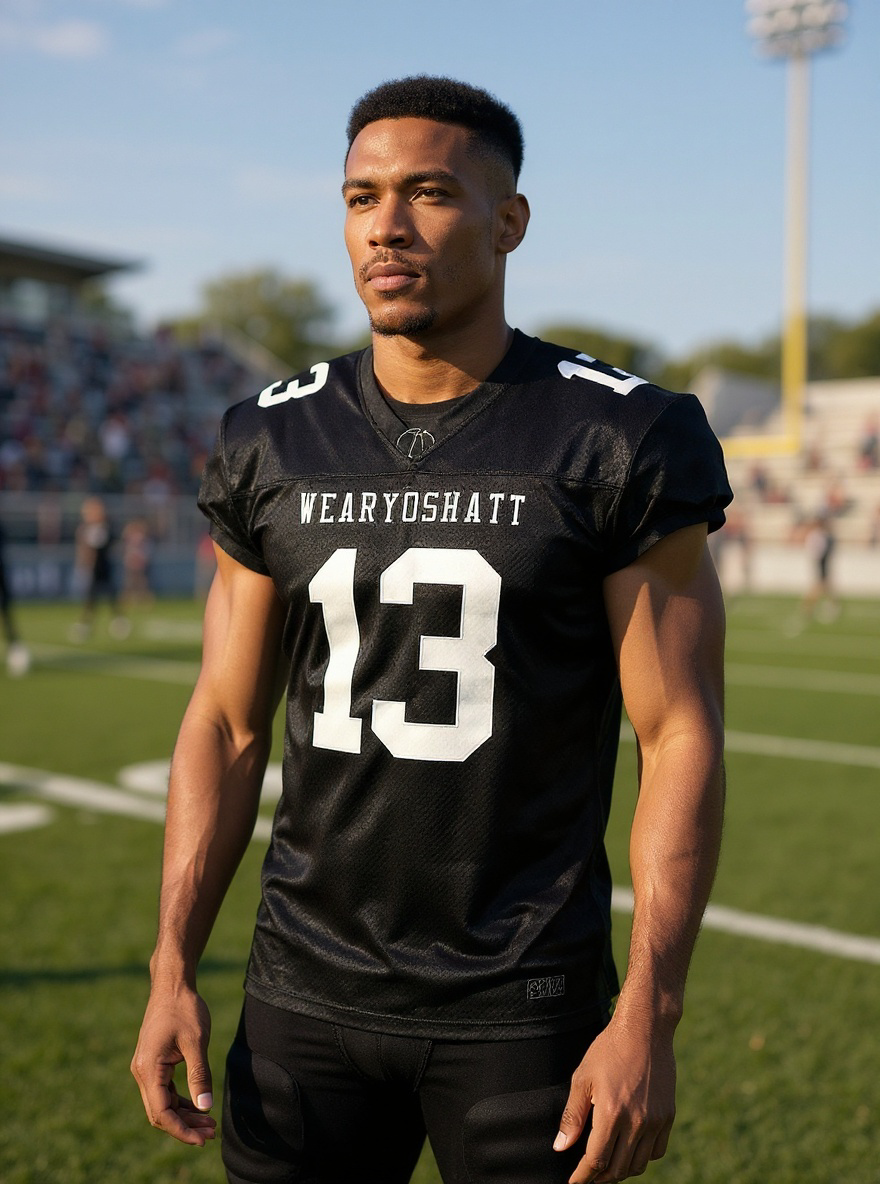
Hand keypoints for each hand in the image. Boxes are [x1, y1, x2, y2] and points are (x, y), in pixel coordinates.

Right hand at [131, 985, 216, 1145]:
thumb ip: (199, 1075)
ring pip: (162, 1103)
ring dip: (184, 1114)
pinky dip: (180, 1100)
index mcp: (148, 1069)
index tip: (202, 1140)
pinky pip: (164, 1090)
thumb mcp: (196, 1042)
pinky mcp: (153, 1063)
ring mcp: (146, 1068)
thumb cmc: (184, 1008)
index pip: (161, 1113)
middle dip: (185, 1126)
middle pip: (160, 1112)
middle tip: (212, 1132)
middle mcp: (142, 1072)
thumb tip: (205, 1107)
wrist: (172, 984)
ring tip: (209, 1123)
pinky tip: (198, 1105)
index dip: (181, 1130)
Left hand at [553, 1017, 675, 1181]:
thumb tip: (561, 1147)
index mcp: (612, 1113)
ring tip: (607, 1166)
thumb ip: (572, 1116)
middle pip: (618, 1168)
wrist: (645, 1030)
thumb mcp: (583, 1077)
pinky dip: (642, 1158)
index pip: (597, 1160)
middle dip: (600, 1177)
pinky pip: (656, 1151)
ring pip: (638, 1164)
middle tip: (589, 1176)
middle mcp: (637, 1122)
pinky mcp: (668, 1116)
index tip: (574, 1183)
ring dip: (621, 1170)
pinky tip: (630, 1150)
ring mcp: (656, 1121)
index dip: (584, 1176)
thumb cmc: (609, 1049)